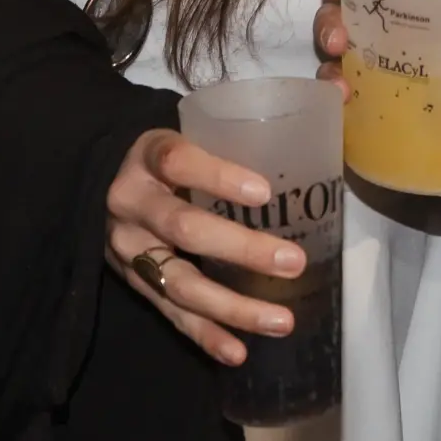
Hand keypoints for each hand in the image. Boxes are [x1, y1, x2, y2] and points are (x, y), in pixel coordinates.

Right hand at [105, 127, 301, 364]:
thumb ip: (255, 121)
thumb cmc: (167, 152)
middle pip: (184, 228)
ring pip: (179, 282)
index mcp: (147, 154)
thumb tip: (342, 88)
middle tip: (294, 262)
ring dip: (232, 306)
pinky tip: (239, 351)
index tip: (264, 191)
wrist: (98, 178)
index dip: (217, 174)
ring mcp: (127, 249)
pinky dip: (204, 336)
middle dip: (241, 249)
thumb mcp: (193, 128)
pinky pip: (169, 314)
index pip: (176, 159)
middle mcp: (131, 202)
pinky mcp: (131, 282)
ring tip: (283, 320)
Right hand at [312, 0, 440, 98]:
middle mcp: (377, 26)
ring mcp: (365, 64)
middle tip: (339, 37)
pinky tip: (343, 106)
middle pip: (336, 14)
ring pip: (331, 57)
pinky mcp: (364, 102)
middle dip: (329, 21)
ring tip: (340, 82)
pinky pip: (340, 97)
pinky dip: (336, 101)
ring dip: (328, 65)